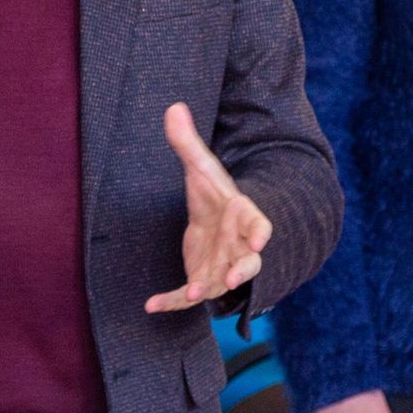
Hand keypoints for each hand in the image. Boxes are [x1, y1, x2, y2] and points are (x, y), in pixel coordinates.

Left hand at [144, 103, 272, 313]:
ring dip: (206, 290)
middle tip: (234, 278)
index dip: (261, 233)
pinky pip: (188, 295)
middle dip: (243, 270)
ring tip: (191, 296)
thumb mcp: (201, 169)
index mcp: (244, 217)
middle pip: (248, 263)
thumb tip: (173, 106)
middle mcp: (238, 246)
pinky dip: (171, 303)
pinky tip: (151, 306)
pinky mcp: (201, 279)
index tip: (260, 240)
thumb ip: (188, 143)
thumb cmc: (215, 197)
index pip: (259, 225)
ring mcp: (221, 266)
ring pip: (220, 284)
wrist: (217, 224)